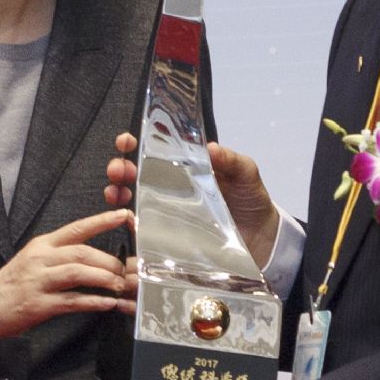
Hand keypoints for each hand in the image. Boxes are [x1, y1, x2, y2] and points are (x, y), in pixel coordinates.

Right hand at [0, 209, 132, 340]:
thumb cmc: (13, 282)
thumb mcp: (34, 258)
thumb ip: (61, 254)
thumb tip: (96, 257)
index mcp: (42, 244)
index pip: (77, 228)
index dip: (102, 221)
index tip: (124, 215)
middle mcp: (40, 259)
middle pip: (82, 252)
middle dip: (109, 261)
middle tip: (125, 270)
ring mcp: (38, 281)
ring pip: (78, 273)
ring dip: (104, 278)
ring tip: (119, 286)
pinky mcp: (38, 305)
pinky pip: (71, 301)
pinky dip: (93, 302)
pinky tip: (107, 304)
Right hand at [104, 132, 279, 269]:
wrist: (263, 238)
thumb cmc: (252, 200)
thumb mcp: (245, 173)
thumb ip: (231, 160)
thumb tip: (211, 147)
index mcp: (187, 166)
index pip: (154, 150)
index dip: (136, 144)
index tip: (126, 142)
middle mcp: (173, 186)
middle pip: (136, 174)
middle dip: (120, 169)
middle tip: (119, 170)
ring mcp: (169, 211)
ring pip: (133, 199)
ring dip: (117, 194)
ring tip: (117, 194)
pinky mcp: (170, 235)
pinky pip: (144, 229)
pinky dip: (132, 223)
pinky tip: (130, 219)